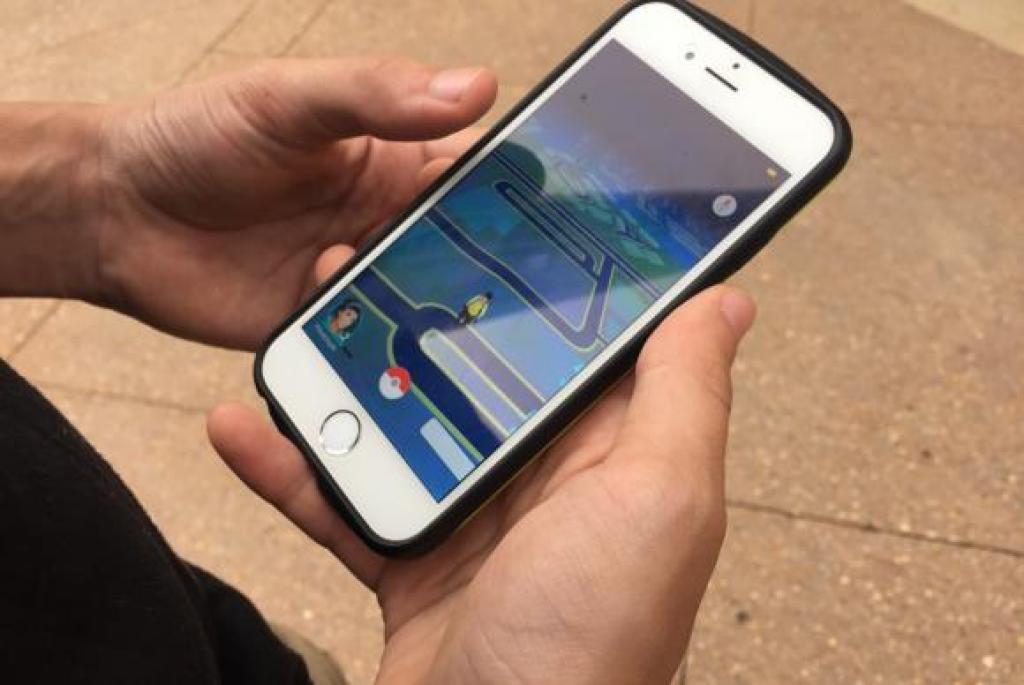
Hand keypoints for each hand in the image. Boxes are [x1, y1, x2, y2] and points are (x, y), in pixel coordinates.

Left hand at [92, 58, 495, 348]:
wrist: (115, 216)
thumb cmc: (197, 137)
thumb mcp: (289, 99)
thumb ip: (377, 93)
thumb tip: (476, 84)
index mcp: (393, 159)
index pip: (478, 171)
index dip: (518, 186)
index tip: (554, 207)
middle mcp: (386, 221)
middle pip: (464, 246)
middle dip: (489, 260)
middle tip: (517, 276)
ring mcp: (359, 277)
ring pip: (427, 300)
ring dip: (437, 305)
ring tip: (448, 307)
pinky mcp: (327, 328)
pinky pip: (374, 342)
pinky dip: (383, 339)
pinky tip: (370, 325)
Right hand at [208, 269, 755, 684]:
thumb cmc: (588, 643)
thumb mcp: (658, 501)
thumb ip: (684, 394)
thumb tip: (725, 296)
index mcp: (617, 448)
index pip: (592, 333)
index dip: (559, 266)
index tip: (514, 200)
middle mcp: (551, 471)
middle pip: (485, 359)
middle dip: (433, 301)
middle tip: (379, 242)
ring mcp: (478, 511)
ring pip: (408, 410)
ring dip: (355, 362)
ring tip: (308, 306)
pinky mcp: (413, 551)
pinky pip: (345, 490)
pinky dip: (297, 461)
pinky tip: (246, 422)